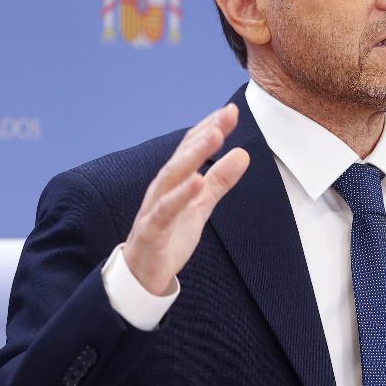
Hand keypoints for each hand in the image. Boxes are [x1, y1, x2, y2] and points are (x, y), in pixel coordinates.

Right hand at [123, 104, 249, 295]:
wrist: (142, 274)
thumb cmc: (169, 235)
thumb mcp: (201, 206)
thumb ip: (220, 181)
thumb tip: (242, 154)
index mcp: (173, 181)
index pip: (191, 148)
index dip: (210, 128)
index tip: (231, 111)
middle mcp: (162, 188)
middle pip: (183, 155)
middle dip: (205, 133)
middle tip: (228, 114)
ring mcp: (154, 207)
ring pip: (172, 176)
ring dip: (193, 155)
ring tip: (215, 137)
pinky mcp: (152, 230)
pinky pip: (166, 210)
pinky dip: (180, 195)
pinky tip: (197, 181)